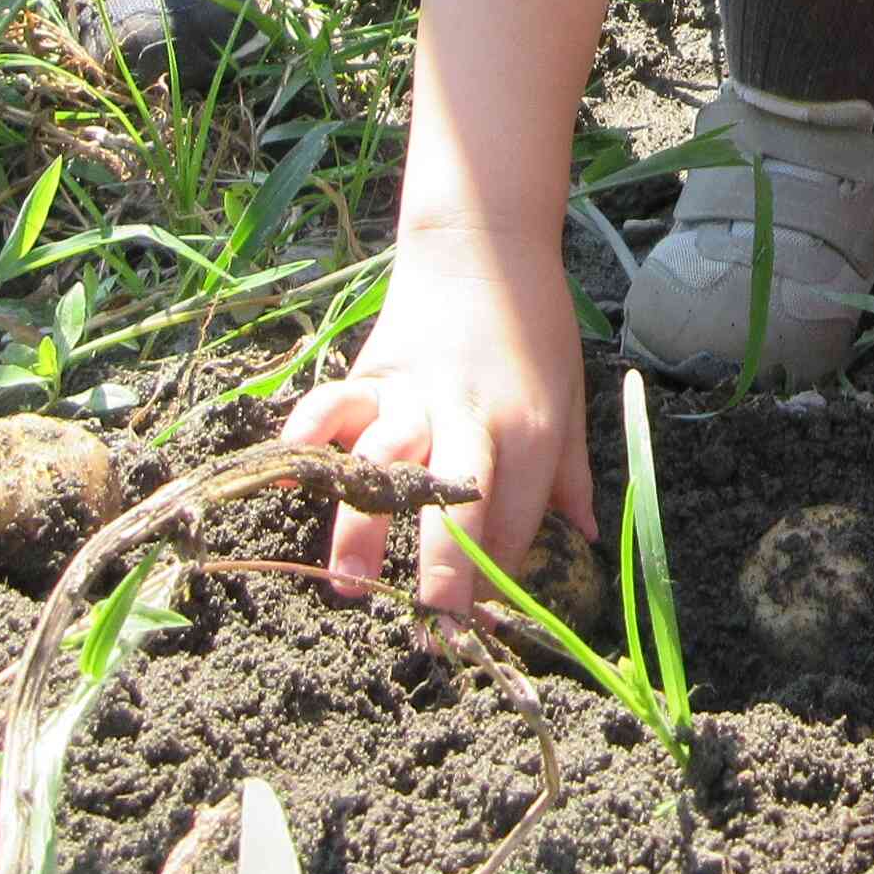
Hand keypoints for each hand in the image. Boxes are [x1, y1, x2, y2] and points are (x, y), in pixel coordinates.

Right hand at [281, 242, 595, 613]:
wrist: (484, 247)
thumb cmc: (535, 330)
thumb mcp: (570, 400)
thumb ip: (570, 475)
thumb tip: (588, 540)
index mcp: (528, 429)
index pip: (513, 517)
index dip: (497, 575)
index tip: (479, 626)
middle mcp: (470, 415)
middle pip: (456, 496)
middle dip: (442, 564)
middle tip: (428, 623)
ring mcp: (415, 393)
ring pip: (386, 460)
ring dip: (364, 523)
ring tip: (347, 583)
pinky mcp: (372, 372)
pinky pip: (333, 406)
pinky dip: (306, 440)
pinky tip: (286, 480)